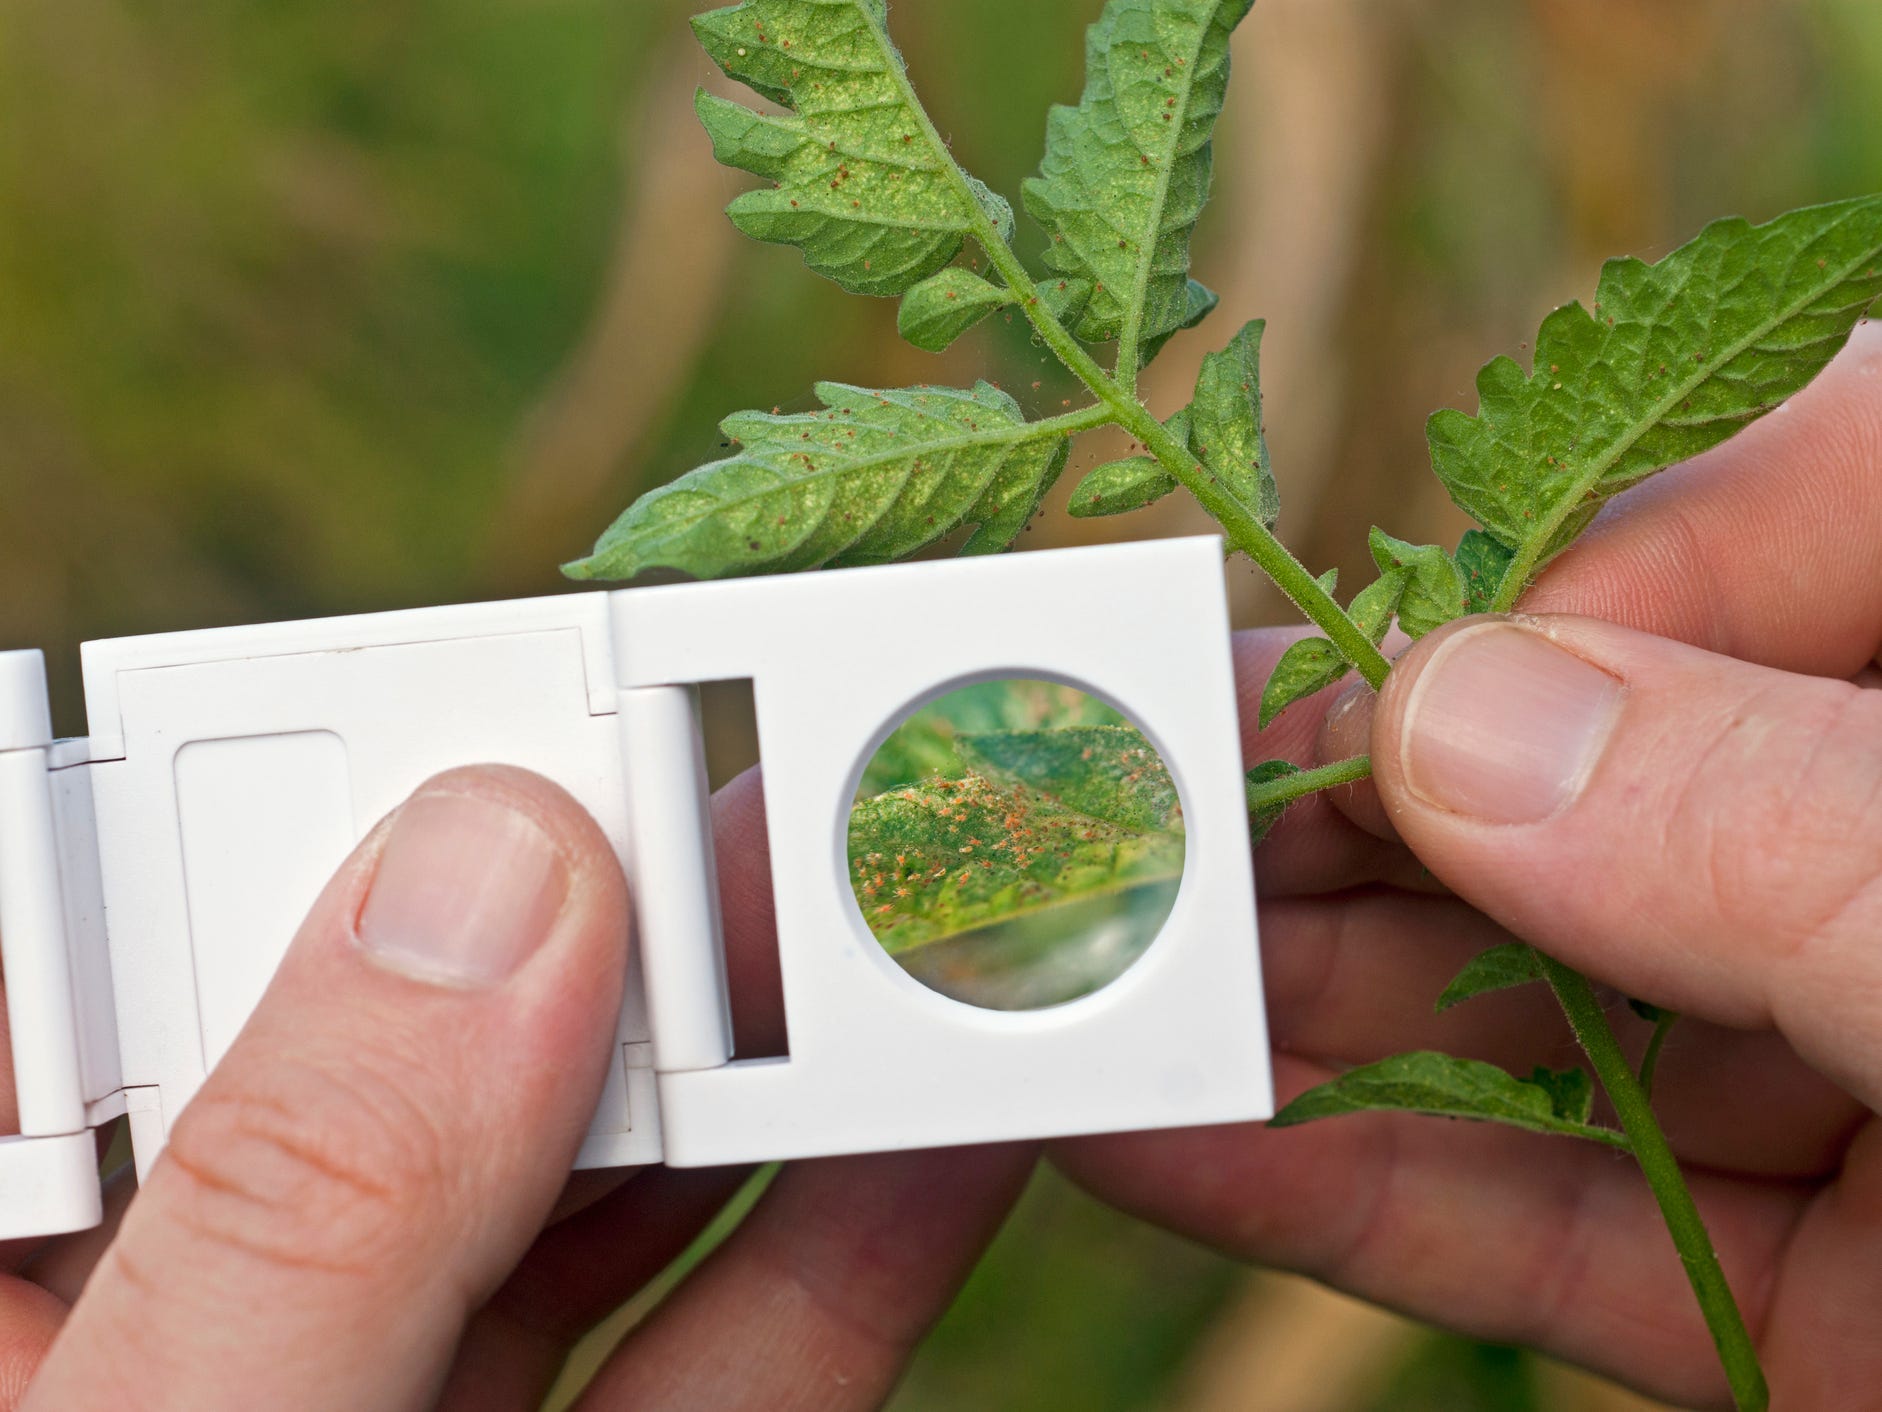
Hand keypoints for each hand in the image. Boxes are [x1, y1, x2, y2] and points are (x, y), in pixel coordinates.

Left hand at [4, 766, 1028, 1410]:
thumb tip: (500, 869)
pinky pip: (731, 1350)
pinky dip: (851, 1235)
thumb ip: (314, 1206)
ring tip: (892, 900)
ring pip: (592, 1194)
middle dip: (582, 920)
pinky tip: (954, 1118)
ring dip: (761, 1054)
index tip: (480, 716)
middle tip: (737, 778)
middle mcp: (204, 1330)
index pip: (101, 954)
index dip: (274, 812)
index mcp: (4, 1295)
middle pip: (394, 1055)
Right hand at [1057, 321, 1881, 1409]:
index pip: (1788, 527)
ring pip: (1551, 1008)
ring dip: (1312, 1012)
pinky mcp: (1828, 1296)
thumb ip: (1805, 832)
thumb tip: (1459, 715)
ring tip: (1093, 988)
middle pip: (1612, 787)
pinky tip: (1171, 1138)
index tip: (1336, 680)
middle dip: (1358, 826)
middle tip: (1122, 831)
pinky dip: (1365, 1184)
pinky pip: (1563, 1215)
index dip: (1551, 594)